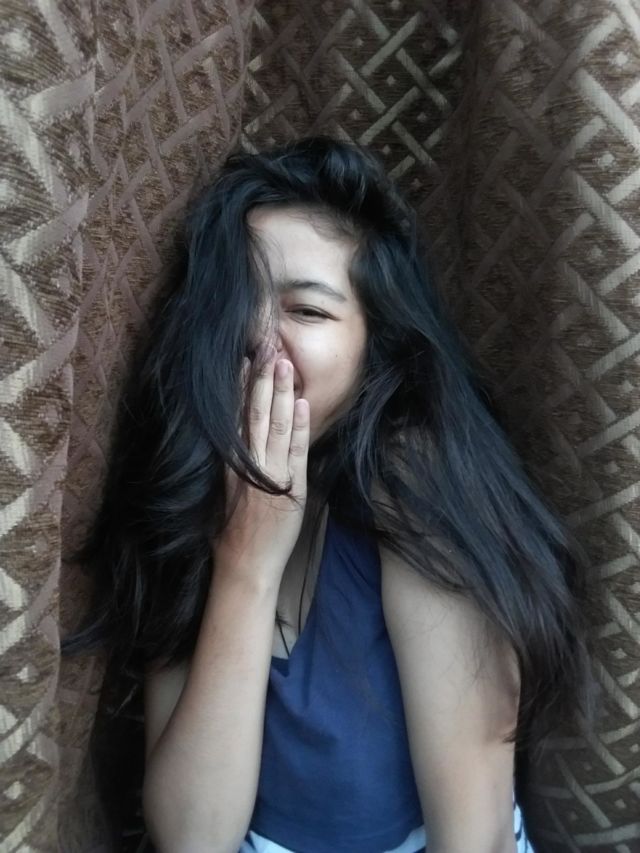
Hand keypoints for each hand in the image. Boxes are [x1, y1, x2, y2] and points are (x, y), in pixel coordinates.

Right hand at [213, 346, 309, 586]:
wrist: (245, 566)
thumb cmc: (229, 534)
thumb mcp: (222, 494)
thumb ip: (230, 467)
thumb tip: (233, 441)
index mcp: (229, 465)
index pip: (233, 418)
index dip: (238, 388)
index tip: (243, 361)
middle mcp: (247, 465)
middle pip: (252, 413)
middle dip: (260, 379)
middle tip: (266, 348)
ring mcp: (270, 474)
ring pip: (273, 425)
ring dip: (279, 392)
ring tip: (283, 363)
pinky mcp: (290, 487)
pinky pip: (295, 451)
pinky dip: (298, 426)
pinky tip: (301, 402)